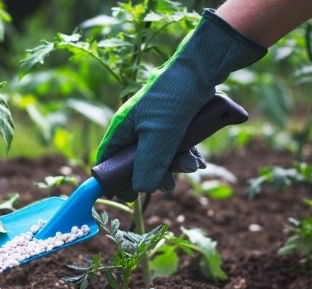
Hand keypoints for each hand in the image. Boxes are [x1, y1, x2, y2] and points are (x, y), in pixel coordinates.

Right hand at [96, 9, 265, 195]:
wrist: (203, 68)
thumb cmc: (173, 97)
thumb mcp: (160, 135)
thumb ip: (149, 164)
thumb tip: (141, 190)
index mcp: (123, 128)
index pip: (108, 159)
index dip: (115, 179)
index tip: (128, 195)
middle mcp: (136, 127)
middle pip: (137, 163)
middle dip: (154, 174)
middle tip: (168, 184)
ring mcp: (156, 125)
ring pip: (160, 156)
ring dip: (175, 166)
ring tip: (191, 166)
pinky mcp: (175, 123)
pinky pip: (176, 147)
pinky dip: (186, 156)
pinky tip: (198, 160)